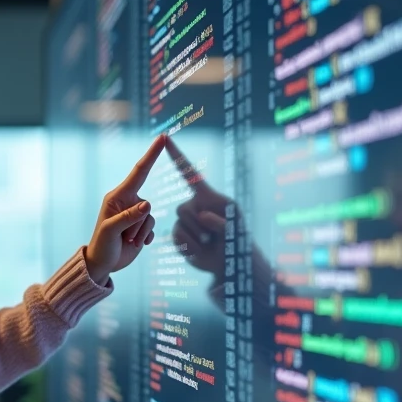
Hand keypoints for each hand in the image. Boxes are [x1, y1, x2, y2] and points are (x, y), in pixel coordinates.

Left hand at [84, 135, 166, 285]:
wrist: (104, 263)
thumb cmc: (102, 245)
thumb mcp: (111, 231)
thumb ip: (129, 217)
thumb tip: (148, 204)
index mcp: (117, 196)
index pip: (139, 172)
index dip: (151, 155)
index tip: (162, 137)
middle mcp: (128, 201)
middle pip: (148, 205)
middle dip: (139, 224)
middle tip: (124, 237)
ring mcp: (136, 213)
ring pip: (152, 217)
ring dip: (141, 232)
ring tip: (127, 241)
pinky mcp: (142, 225)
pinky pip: (154, 227)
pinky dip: (146, 237)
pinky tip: (135, 244)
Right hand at [165, 137, 231, 280]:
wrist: (228, 263)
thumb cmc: (236, 241)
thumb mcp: (236, 227)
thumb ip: (222, 220)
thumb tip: (202, 216)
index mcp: (206, 195)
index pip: (188, 172)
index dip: (177, 155)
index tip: (165, 138)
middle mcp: (192, 204)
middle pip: (183, 208)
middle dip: (202, 225)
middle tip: (216, 235)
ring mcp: (183, 221)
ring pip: (181, 224)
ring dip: (200, 237)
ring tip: (210, 242)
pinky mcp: (178, 236)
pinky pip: (178, 238)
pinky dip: (192, 247)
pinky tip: (201, 249)